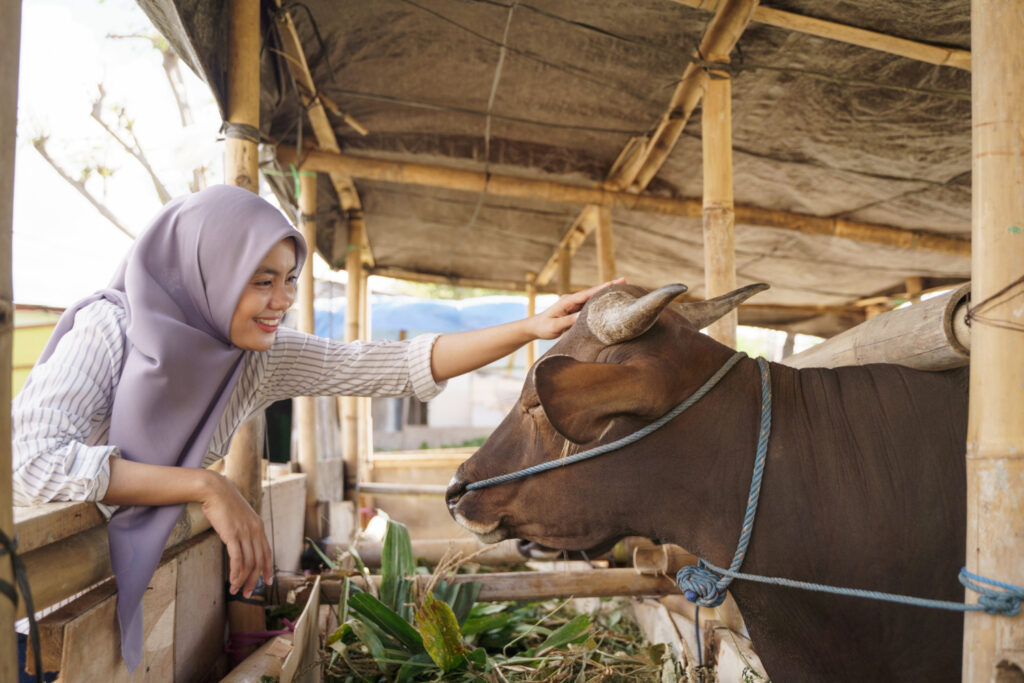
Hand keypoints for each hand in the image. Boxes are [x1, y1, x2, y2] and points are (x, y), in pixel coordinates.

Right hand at [200, 471, 273, 597]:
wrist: (215, 489)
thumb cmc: (224, 502)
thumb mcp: (240, 515)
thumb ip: (244, 528)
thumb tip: (241, 542)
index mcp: (259, 526)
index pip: (266, 552)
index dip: (267, 568)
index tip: (267, 581)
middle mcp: (255, 530)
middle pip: (259, 561)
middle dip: (255, 580)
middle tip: (248, 593)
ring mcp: (245, 532)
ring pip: (249, 563)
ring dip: (242, 580)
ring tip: (236, 591)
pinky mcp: (232, 535)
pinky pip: (237, 559)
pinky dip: (236, 572)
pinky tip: (232, 581)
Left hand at [530, 278, 625, 339]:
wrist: (535, 327)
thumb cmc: (544, 327)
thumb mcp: (555, 326)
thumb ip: (569, 321)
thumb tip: (584, 316)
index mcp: (568, 301)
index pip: (588, 293)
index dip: (602, 288)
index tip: (615, 282)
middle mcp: (572, 300)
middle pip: (594, 292)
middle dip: (609, 287)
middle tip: (625, 281)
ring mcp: (574, 304)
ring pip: (593, 298)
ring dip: (606, 294)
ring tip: (623, 290)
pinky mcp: (575, 310)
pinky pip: (590, 305)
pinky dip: (600, 303)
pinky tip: (609, 303)